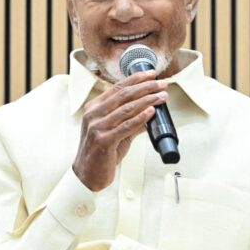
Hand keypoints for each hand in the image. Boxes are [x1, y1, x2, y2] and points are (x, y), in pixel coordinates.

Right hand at [73, 70, 167, 190]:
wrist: (87, 176)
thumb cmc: (101, 154)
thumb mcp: (116, 133)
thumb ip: (131, 122)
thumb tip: (150, 112)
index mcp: (94, 108)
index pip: (117, 88)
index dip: (136, 79)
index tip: (151, 73)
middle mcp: (94, 114)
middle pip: (123, 95)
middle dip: (146, 87)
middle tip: (162, 83)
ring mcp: (97, 127)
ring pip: (126, 108)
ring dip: (147, 100)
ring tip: (161, 96)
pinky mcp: (103, 140)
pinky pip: (125, 126)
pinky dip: (140, 118)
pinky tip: (151, 112)